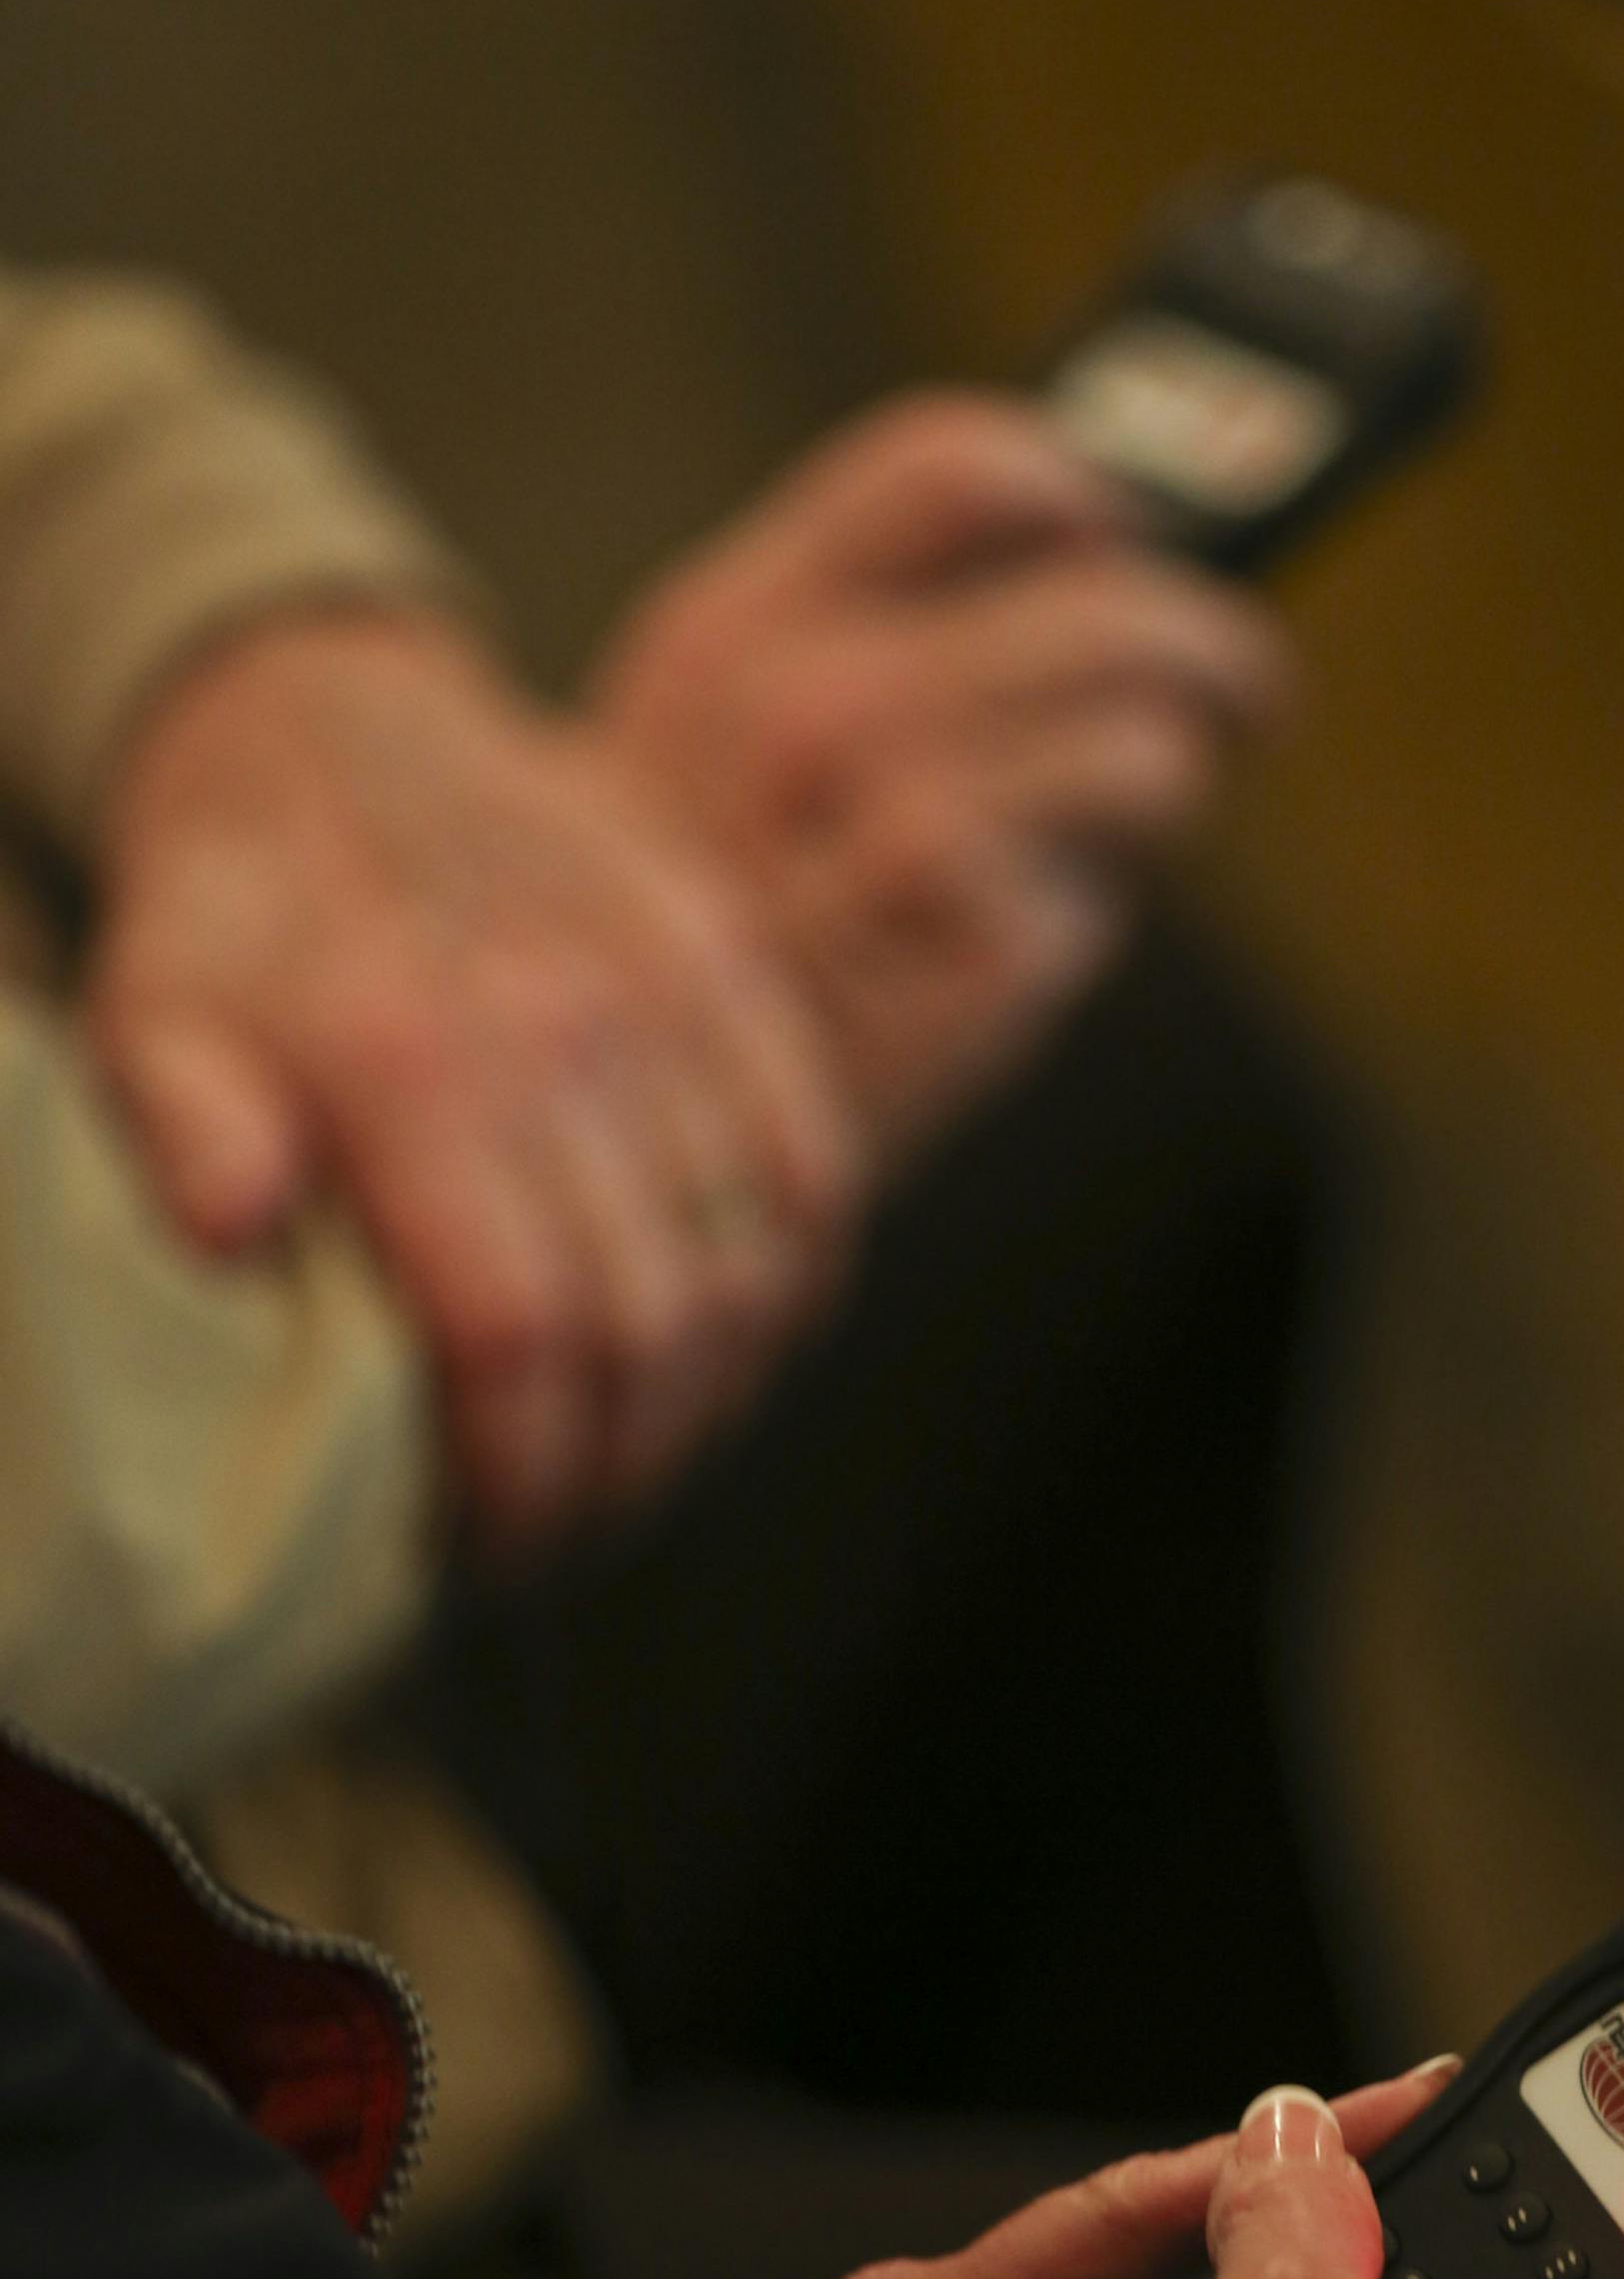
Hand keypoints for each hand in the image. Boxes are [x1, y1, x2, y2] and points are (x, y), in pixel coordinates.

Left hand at [88, 607, 860, 1548]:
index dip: (523, 1477)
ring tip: (631, 1460)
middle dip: (613, 1475)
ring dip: (703, 1407)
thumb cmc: (235, 919)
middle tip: (559, 1529)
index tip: (489, 1546)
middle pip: (653, 1331)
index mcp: (412, 1059)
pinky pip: (820, 1180)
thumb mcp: (148, 1012)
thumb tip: (234, 1230)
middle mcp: (567, 1028)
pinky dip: (789, 1295)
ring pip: (750, 1276)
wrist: (338, 732)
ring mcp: (675, 998)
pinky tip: (722, 1350)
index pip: (520, 1333)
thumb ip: (181, 1125)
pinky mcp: (743, 979)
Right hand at [591, 392, 1293, 1163]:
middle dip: (1204, 640)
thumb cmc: (699, 960)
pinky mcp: (972, 943)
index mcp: (732, 635)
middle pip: (1096, 601)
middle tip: (1243, 681)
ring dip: (1178, 764)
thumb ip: (852, 665)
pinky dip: (1105, 895)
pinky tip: (1050, 925)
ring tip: (1163, 797)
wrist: (630, 1158)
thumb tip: (1089, 605)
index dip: (1072, 493)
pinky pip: (1115, 880)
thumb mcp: (714, 773)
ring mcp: (888, 824)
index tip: (1118, 534)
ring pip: (1143, 735)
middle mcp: (808, 709)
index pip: (948, 467)